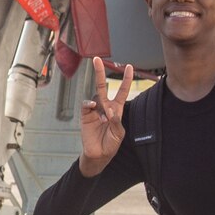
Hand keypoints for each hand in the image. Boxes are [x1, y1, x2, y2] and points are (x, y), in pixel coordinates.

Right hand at [77, 57, 133, 176]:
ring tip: (104, 116)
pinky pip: (86, 105)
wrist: (98, 155)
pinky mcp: (85, 115)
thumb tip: (109, 109)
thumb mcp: (118, 134)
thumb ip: (116, 121)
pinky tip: (93, 107)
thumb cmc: (111, 145)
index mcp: (117, 109)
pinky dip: (89, 104)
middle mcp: (105, 106)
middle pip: (103, 85)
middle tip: (97, 59)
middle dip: (100, 72)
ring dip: (101, 102)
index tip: (129, 66)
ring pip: (95, 96)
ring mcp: (95, 110)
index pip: (122, 91)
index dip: (125, 79)